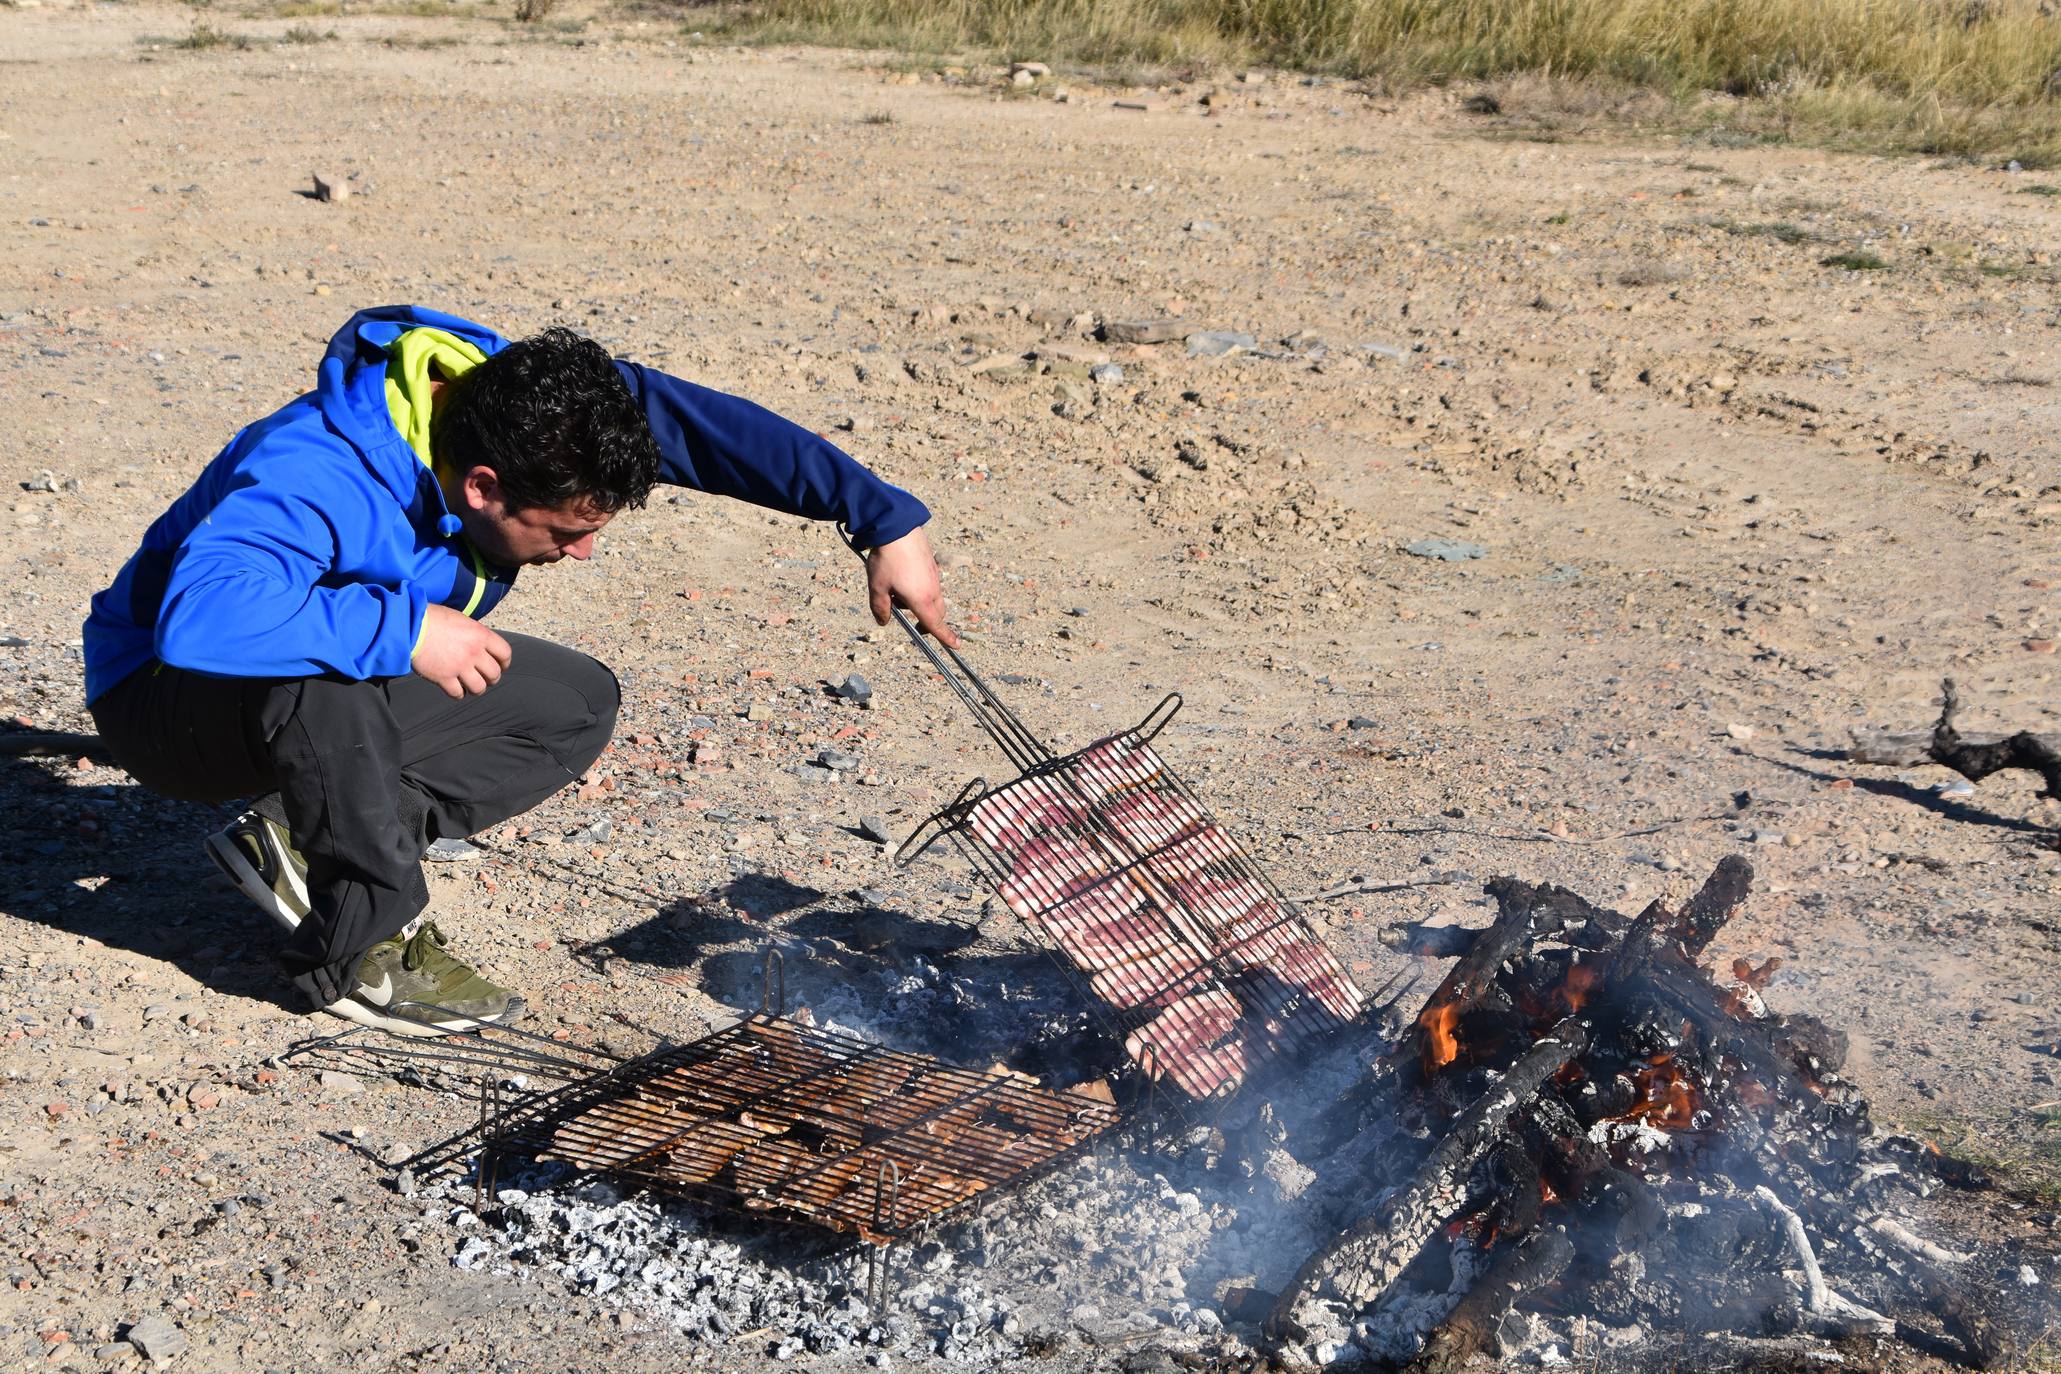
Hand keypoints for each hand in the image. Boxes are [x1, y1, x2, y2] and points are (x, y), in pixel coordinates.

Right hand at [412, 604, 512, 697]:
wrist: (410, 624)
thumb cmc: (433, 619)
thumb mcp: (461, 620)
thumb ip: (474, 634)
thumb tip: (480, 644)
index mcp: (481, 635)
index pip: (505, 653)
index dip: (504, 663)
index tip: (501, 666)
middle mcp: (474, 652)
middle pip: (494, 674)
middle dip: (491, 678)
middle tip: (486, 678)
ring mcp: (459, 666)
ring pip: (479, 688)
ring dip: (476, 689)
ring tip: (471, 686)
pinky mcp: (443, 677)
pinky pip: (458, 693)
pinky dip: (458, 694)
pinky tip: (455, 689)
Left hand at [865, 527, 958, 647]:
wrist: (897, 527)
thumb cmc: (887, 559)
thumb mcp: (877, 587)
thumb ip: (880, 608)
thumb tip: (883, 621)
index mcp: (921, 599)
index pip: (935, 624)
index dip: (946, 637)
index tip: (956, 645)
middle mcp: (932, 589)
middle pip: (937, 613)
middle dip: (928, 621)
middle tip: (913, 622)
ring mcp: (934, 576)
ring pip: (933, 598)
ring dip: (920, 602)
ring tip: (896, 590)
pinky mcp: (932, 565)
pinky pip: (930, 584)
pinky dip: (920, 588)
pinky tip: (901, 575)